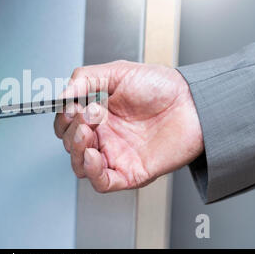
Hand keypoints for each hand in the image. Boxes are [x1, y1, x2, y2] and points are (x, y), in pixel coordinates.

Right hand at [54, 60, 203, 192]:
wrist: (193, 102)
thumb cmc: (162, 87)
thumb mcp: (117, 72)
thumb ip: (84, 78)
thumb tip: (61, 95)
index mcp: (99, 114)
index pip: (67, 124)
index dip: (64, 117)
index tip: (71, 106)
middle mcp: (105, 136)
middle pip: (70, 144)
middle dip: (71, 130)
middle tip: (87, 114)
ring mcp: (116, 155)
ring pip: (80, 165)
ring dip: (76, 151)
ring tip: (87, 132)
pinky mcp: (130, 172)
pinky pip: (102, 182)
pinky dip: (91, 171)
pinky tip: (93, 154)